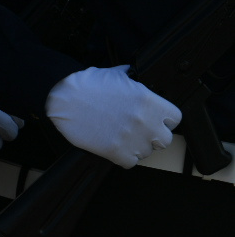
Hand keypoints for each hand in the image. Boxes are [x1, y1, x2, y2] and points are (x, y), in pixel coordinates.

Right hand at [46, 65, 179, 167]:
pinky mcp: (115, 152)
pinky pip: (130, 162)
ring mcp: (131, 138)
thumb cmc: (84, 85)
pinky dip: (123, 156)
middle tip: (139, 130)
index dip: (165, 119)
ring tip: (122, 137)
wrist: (61, 98)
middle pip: (164, 139)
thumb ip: (131, 80)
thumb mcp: (114, 75)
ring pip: (147, 152)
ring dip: (137, 146)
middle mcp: (144, 121)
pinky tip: (115, 145)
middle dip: (152, 135)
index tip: (157, 119)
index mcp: (148, 101)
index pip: (175, 118)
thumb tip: (133, 75)